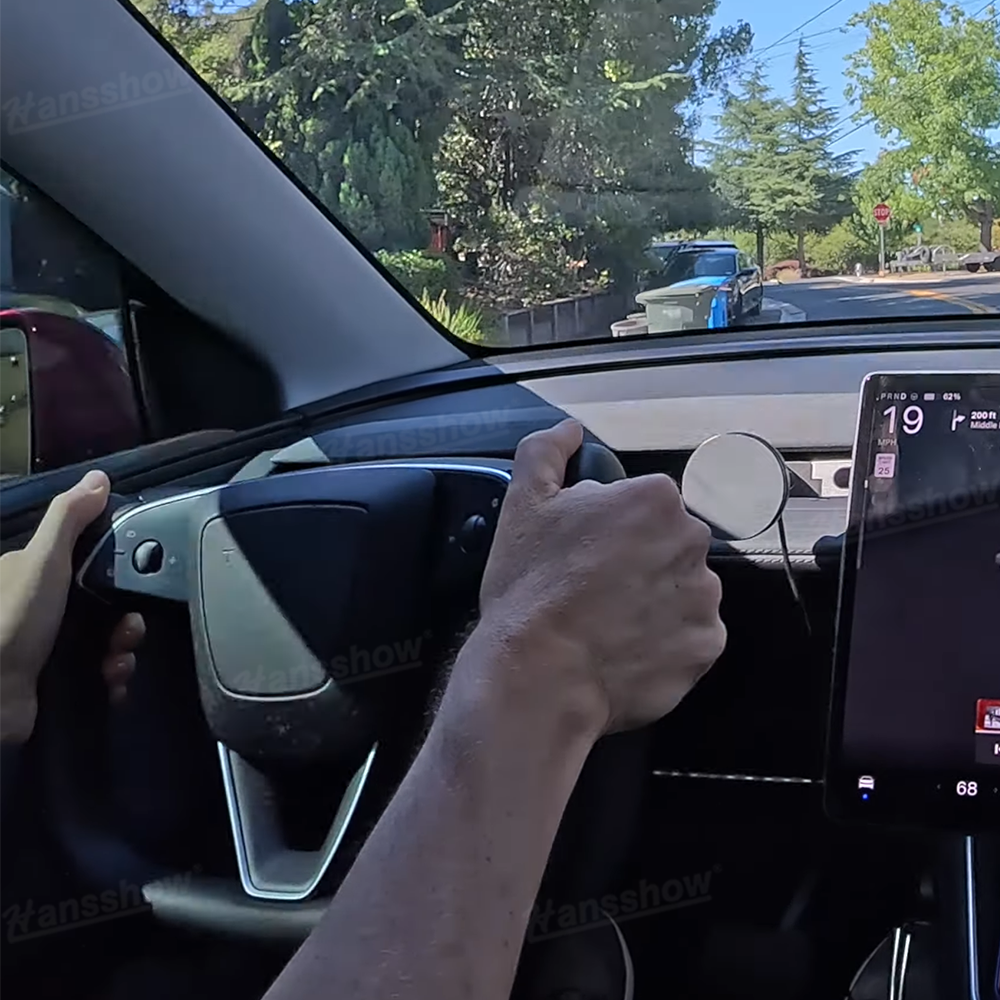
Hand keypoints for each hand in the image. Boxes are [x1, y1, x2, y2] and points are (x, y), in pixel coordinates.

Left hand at [0, 471, 144, 743]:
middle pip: (106, 608)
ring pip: (107, 643)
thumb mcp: (43, 559)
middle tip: (130, 632)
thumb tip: (100, 477)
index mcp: (35, 576)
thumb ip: (70, 517)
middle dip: (126, 622)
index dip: (118, 576)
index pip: (90, 566)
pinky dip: (112, 680)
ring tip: (116, 664)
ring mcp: (50, 650)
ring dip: (122, 653)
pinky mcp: (60, 684)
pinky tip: (110, 682)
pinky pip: (101, 677)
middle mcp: (42, 612)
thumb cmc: (13, 621)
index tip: (136, 588)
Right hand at [479, 420, 724, 734]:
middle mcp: (693, 542)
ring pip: (682, 591)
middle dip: (640, 563)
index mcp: (655, 499)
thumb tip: (570, 431)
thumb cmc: (532, 588)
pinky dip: (665, 644)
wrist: (540, 675)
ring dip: (656, 603)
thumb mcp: (523, 502)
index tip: (586, 555)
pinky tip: (625, 650)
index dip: (611, 530)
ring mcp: (705, 598)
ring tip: (608, 626)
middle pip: (669, 546)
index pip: (644, 505)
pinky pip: (690, 638)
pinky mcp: (706, 647)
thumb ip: (547, 452)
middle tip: (594, 591)